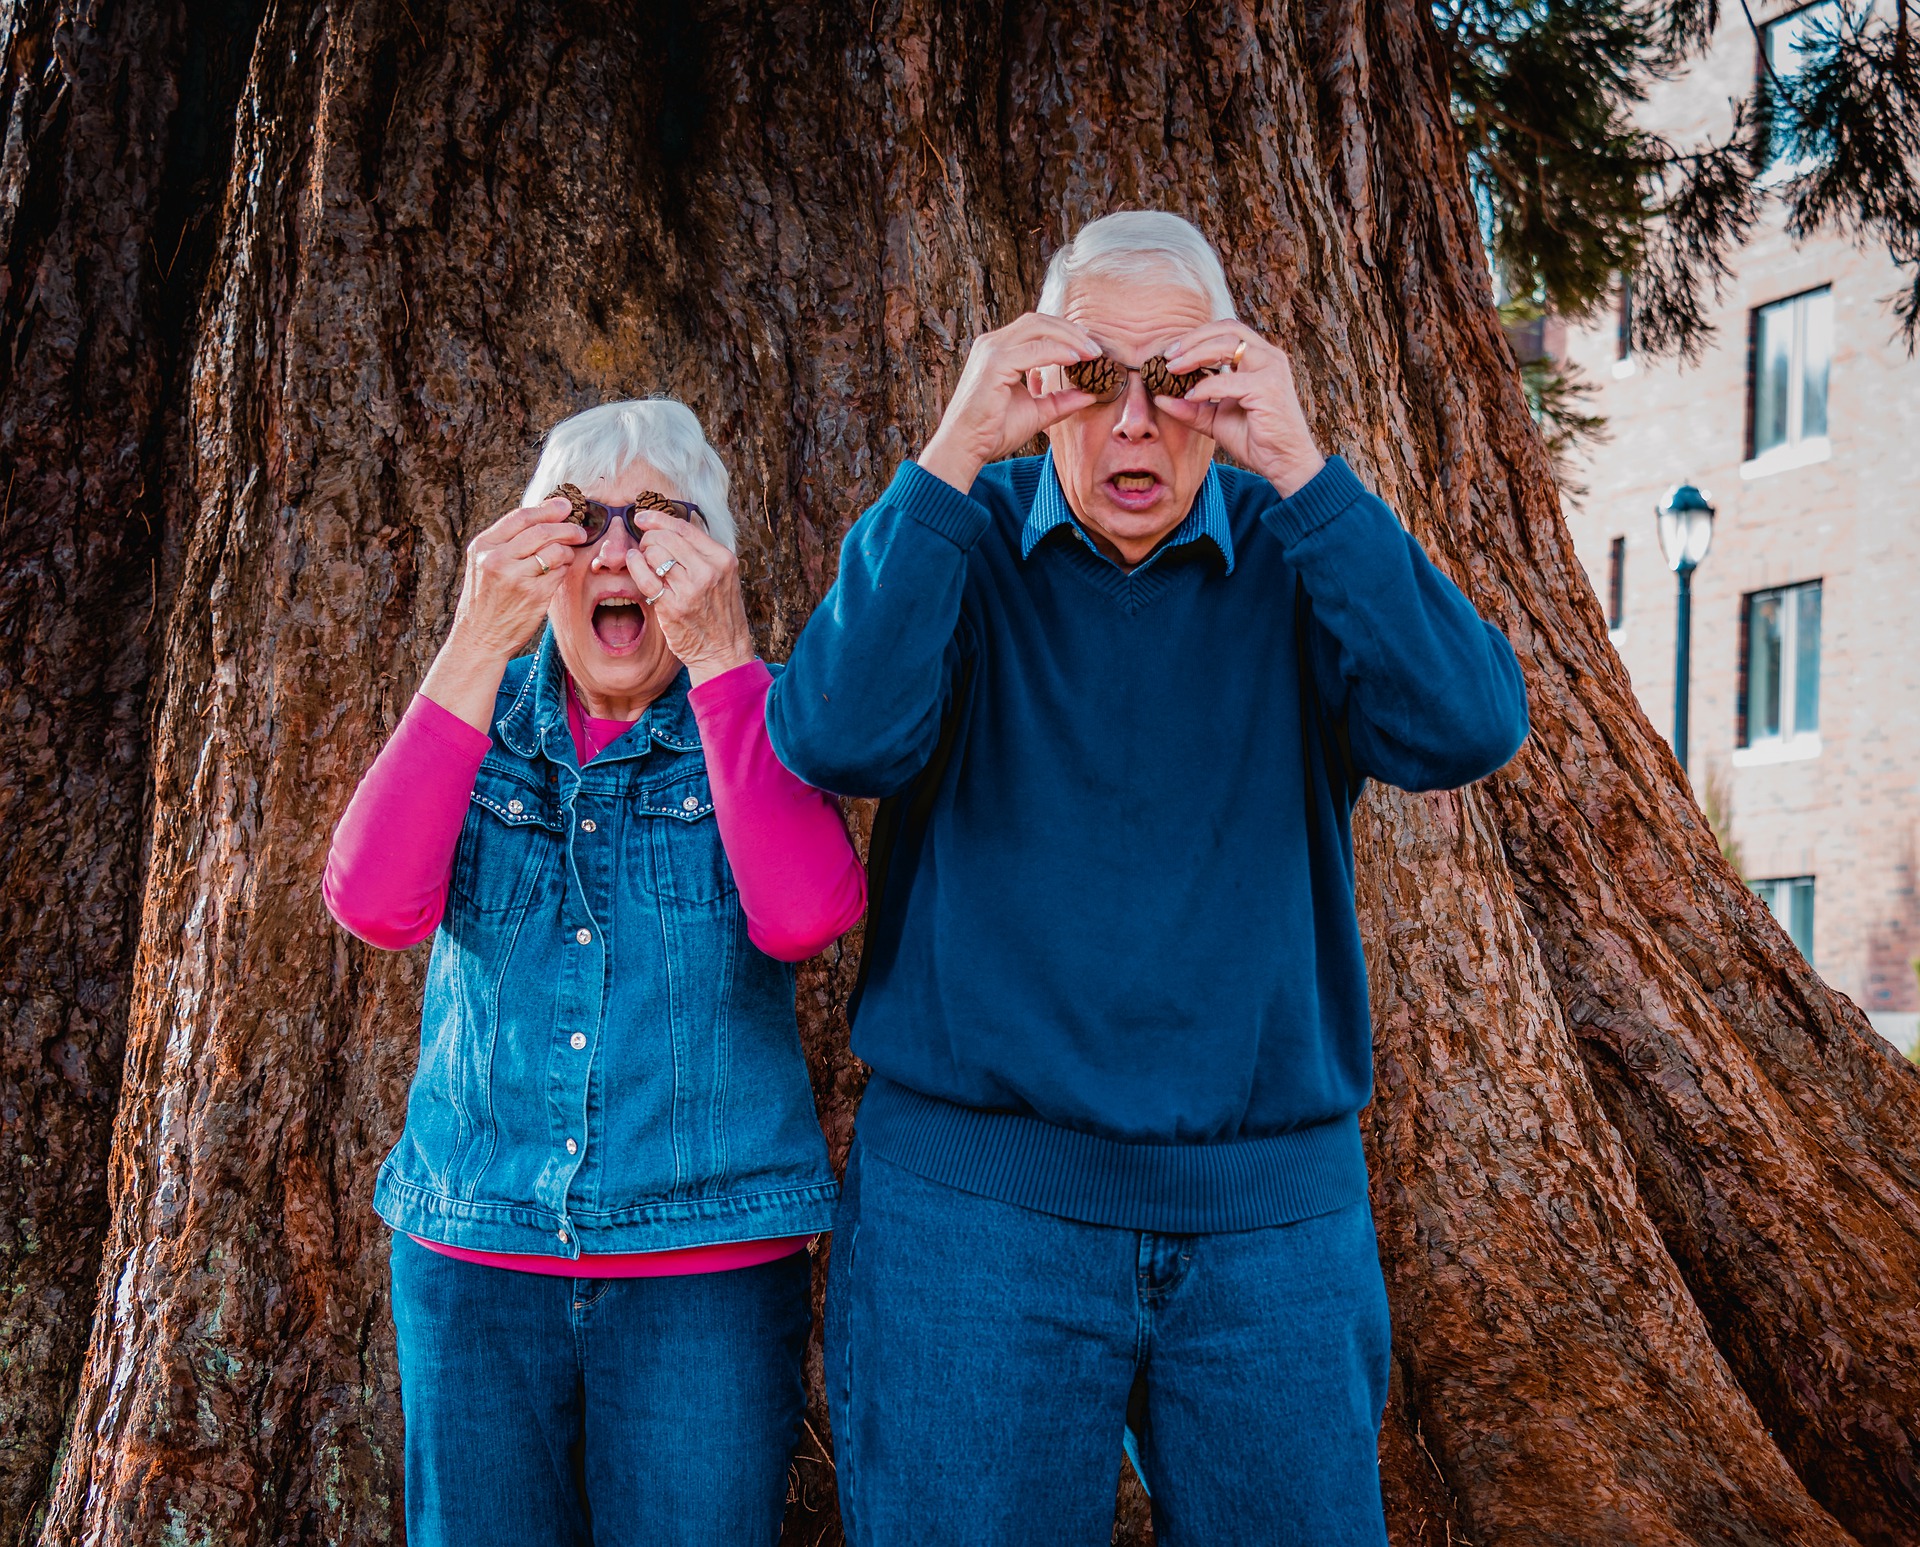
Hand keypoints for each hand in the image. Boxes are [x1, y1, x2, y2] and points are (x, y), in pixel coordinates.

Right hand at [447, 496, 585, 657]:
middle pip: (542, 531)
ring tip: (567, 554)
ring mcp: (515, 578)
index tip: (565, 506)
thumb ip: (507, 542)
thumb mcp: (483, 564)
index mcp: (483, 546)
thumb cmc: (486, 599)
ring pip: (555, 550)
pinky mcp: (533, 596)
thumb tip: (545, 516)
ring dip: (568, 550)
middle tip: (578, 530)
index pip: (521, 517)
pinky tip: (560, 571)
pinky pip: (559, 573)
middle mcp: (497, 559)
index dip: (548, 509)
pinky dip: (564, 569)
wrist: (479, 637)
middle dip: (566, 527)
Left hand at [629, 513, 756, 684]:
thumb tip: (670, 526)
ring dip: (642, 554)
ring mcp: (690, 590)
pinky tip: (634, 563)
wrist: (723, 650)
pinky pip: (645, 576)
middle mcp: (708, 571)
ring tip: (645, 561)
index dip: (658, 518)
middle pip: (666, 538)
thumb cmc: (720, 612)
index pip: (684, 527)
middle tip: (646, 546)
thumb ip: (702, 552)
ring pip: (654, 554)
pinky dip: (634, 565)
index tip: (642, 516)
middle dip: (649, 538)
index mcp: (723, 559)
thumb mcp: (724, 576)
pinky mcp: (672, 607)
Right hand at [917, 312, 1102, 492]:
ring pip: (1038, 327)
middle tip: (1096, 349)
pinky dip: (1058, 351)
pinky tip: (1076, 360)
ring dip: (1069, 338)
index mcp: (999, 350)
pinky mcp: (994, 364)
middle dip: (1071, 331)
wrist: (966, 448)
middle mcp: (992, 344)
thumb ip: (1060, 400)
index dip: (1066, 334)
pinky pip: (1034, 349)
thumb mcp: (1036, 412)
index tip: (1090, 349)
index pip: (1037, 328)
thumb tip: (1090, 394)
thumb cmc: (993, 431)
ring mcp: (991, 351)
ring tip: (1091, 354)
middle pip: (1039, 321)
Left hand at [1157, 324, 1325, 496]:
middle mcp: (1268, 357)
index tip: (1171, 353)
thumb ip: (1191, 407)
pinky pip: (1227, 380)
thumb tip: (1159, 398)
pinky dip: (1205, 387)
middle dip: (1192, 340)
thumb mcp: (1215, 419)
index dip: (1196, 336)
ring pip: (1227, 345)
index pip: (1226, 330)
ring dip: (1195, 354)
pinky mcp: (1268, 387)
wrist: (1282, 462)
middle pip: (1226, 330)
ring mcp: (1271, 369)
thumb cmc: (1255, 438)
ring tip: (1173, 370)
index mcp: (1259, 358)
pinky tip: (1191, 396)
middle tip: (1167, 356)